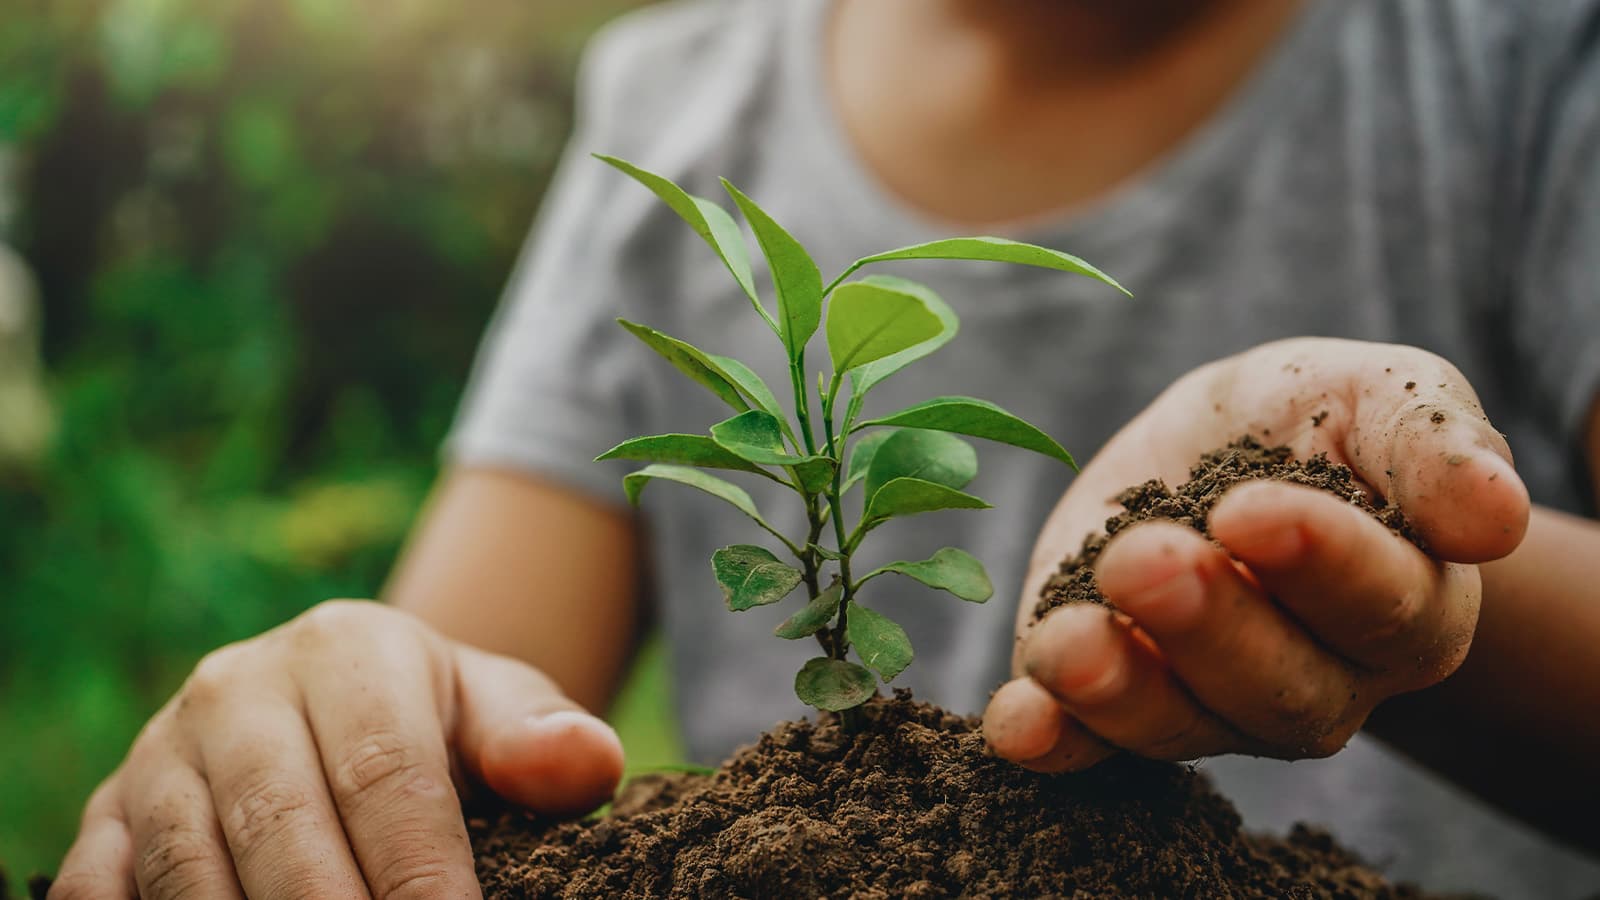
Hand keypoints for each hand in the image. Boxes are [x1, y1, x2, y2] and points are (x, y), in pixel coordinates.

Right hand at [49, 600, 624, 898]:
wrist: (333, 696)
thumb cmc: (432, 717)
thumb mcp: (494, 707)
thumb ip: (538, 737)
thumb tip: (589, 762)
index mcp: (345, 650)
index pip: (387, 773)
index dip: (423, 870)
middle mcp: (238, 689)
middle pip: (283, 826)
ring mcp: (161, 750)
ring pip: (189, 864)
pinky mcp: (109, 807)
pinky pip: (99, 882)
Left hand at [983, 338, 1530, 770]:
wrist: (1211, 447)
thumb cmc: (1311, 422)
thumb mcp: (1374, 393)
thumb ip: (1429, 443)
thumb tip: (1492, 516)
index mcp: (1406, 603)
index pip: (1382, 604)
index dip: (1320, 565)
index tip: (1248, 510)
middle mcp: (1318, 677)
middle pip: (1280, 685)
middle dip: (1208, 628)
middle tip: (1145, 562)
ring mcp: (1211, 701)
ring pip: (1181, 724)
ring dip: (1121, 692)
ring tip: (1067, 645)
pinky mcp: (1114, 701)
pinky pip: (1089, 745)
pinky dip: (1053, 740)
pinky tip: (1017, 721)